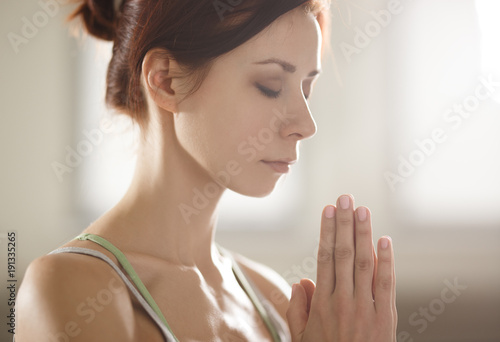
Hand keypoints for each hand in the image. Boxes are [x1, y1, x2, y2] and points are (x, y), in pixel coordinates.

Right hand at [286, 194, 396, 341]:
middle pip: (343, 253)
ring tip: (362, 209)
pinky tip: (384, 240)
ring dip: (363, 233)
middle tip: (344, 198)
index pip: (324, 258)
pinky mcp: (385, 318)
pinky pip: (385, 284)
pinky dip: (386, 261)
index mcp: (321, 303)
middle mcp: (342, 300)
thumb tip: (301, 281)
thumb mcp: (300, 338)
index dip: (326, 232)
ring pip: (364, 263)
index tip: (327, 210)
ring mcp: (365, 308)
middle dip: (344, 223)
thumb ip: (297, 309)